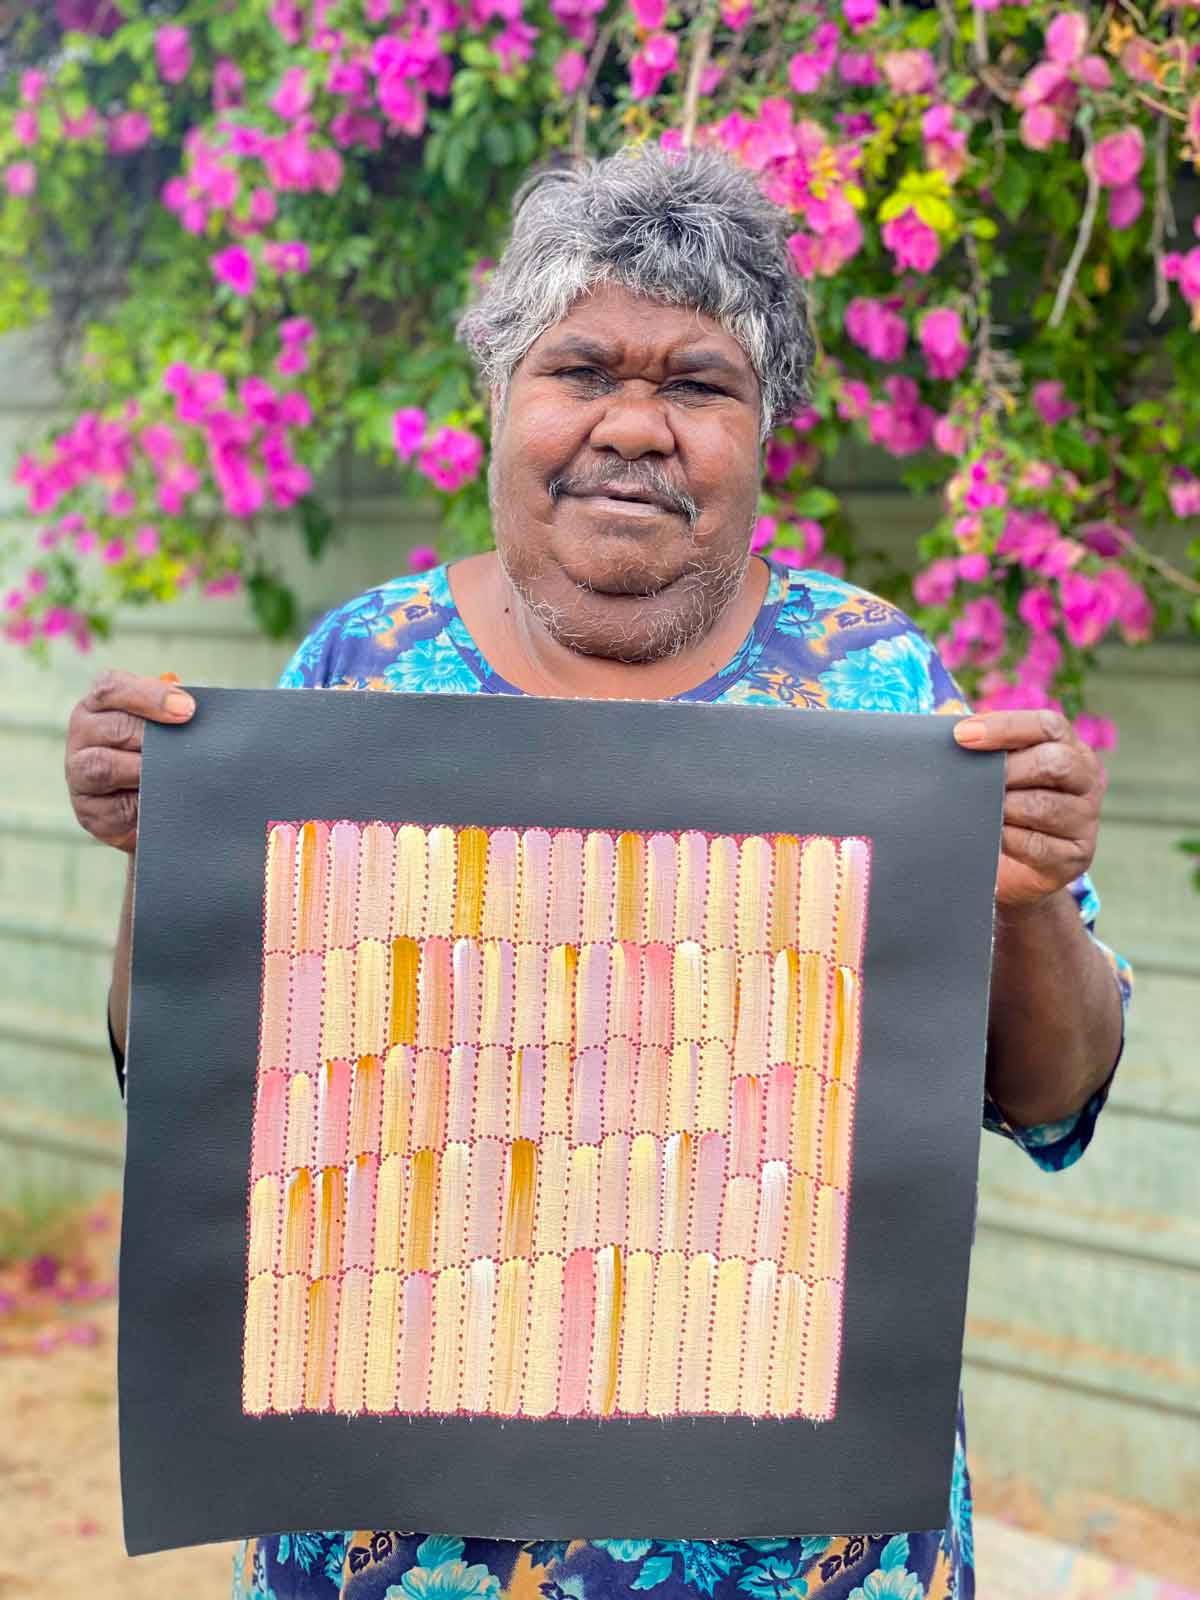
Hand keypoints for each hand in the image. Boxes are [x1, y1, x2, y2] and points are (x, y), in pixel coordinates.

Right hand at [65, 670, 195, 853]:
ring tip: (174, 775)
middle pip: (112, 728)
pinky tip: (163, 803)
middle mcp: (83, 733)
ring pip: (103, 767)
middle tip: (186, 750)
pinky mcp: (87, 810)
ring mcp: (78, 773)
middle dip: (154, 739)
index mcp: (100, 704)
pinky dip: (142, 806)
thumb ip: (176, 711)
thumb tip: (189, 707)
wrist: (155, 807)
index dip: (151, 696)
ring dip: (144, 771)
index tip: (188, 710)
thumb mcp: (170, 725)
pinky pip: (113, 808)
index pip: (112, 688)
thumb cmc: (165, 752)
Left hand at [953, 709, 1103, 909]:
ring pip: (1043, 805)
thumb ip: (979, 745)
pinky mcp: (1076, 856)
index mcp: (1069, 747)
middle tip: (971, 783)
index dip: (1004, 727)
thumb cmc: (998, 805)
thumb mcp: (994, 771)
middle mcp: (1085, 779)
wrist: (1013, 868)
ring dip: (1001, 807)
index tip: (961, 736)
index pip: (1048, 725)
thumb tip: (948, 720)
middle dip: (1006, 771)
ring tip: (975, 811)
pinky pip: (1036, 844)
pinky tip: (988, 836)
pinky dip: (1006, 838)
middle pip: (1054, 762)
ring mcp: (1085, 819)